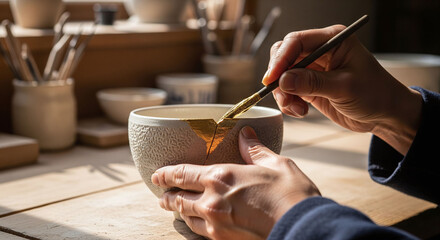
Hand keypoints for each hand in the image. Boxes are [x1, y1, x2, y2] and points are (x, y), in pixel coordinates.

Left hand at [152, 126, 319, 239]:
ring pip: (185, 217)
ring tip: (175, 206)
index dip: (165, 174)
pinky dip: (193, 224)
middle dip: (166, 195)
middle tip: (161, 193)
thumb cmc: (291, 194)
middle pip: (177, 199)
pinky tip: (196, 221)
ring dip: (178, 210)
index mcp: (221, 176)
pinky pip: (198, 232)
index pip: (181, 174)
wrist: (301, 228)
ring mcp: (215, 224)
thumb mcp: (275, 164)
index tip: (156, 174)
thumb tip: (245, 134)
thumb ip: (255, 150)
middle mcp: (212, 201)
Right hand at [263, 24, 422, 154]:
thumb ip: (312, 83)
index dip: (281, 59)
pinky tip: (301, 111)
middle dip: (279, 77)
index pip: (296, 41)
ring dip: (283, 94)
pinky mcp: (309, 85)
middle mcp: (320, 51)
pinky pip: (287, 90)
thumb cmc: (375, 94)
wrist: (384, 114)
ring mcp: (313, 69)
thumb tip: (283, 81)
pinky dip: (288, 102)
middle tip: (281, 95)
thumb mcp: (344, 88)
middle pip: (284, 56)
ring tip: (296, 109)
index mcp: (333, 40)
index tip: (271, 79)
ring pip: (282, 75)